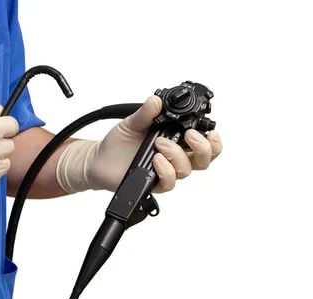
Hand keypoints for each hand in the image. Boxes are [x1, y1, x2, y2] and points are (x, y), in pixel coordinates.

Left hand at [56, 96, 221, 192]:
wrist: (99, 160)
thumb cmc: (119, 143)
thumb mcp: (133, 122)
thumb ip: (146, 112)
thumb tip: (156, 100)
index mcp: (176, 140)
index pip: (205, 143)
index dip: (213, 139)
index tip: (209, 130)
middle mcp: (175, 157)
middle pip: (204, 160)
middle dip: (203, 147)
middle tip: (188, 136)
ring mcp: (166, 171)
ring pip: (187, 170)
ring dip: (176, 155)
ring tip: (159, 144)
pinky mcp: (154, 184)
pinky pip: (169, 182)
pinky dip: (165, 170)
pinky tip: (156, 160)